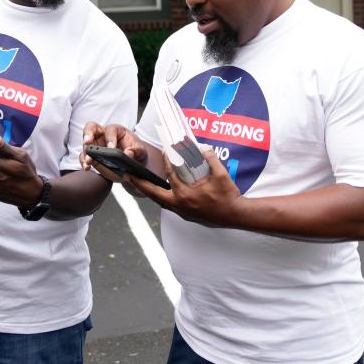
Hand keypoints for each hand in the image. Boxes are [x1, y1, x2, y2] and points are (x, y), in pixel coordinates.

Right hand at [79, 121, 147, 181]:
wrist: (133, 159)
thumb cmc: (135, 150)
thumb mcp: (140, 150)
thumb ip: (136, 151)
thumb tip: (128, 154)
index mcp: (116, 130)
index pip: (110, 130)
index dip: (110, 138)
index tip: (111, 148)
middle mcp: (103, 134)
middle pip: (91, 128)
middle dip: (88, 134)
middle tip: (88, 142)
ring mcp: (96, 144)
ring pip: (86, 144)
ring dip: (86, 152)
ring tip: (88, 161)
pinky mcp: (92, 155)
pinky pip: (84, 156)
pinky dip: (84, 161)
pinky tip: (87, 167)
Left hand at [126, 144, 240, 225]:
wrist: (236, 215)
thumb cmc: (228, 196)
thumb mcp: (220, 174)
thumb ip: (210, 159)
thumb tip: (202, 147)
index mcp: (185, 194)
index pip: (171, 174)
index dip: (167, 161)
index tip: (165, 151)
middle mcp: (180, 205)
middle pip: (154, 194)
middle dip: (139, 184)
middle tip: (127, 176)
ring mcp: (182, 212)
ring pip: (160, 201)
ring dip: (150, 192)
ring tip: (140, 184)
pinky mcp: (187, 216)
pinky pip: (169, 205)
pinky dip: (162, 197)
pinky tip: (162, 192)